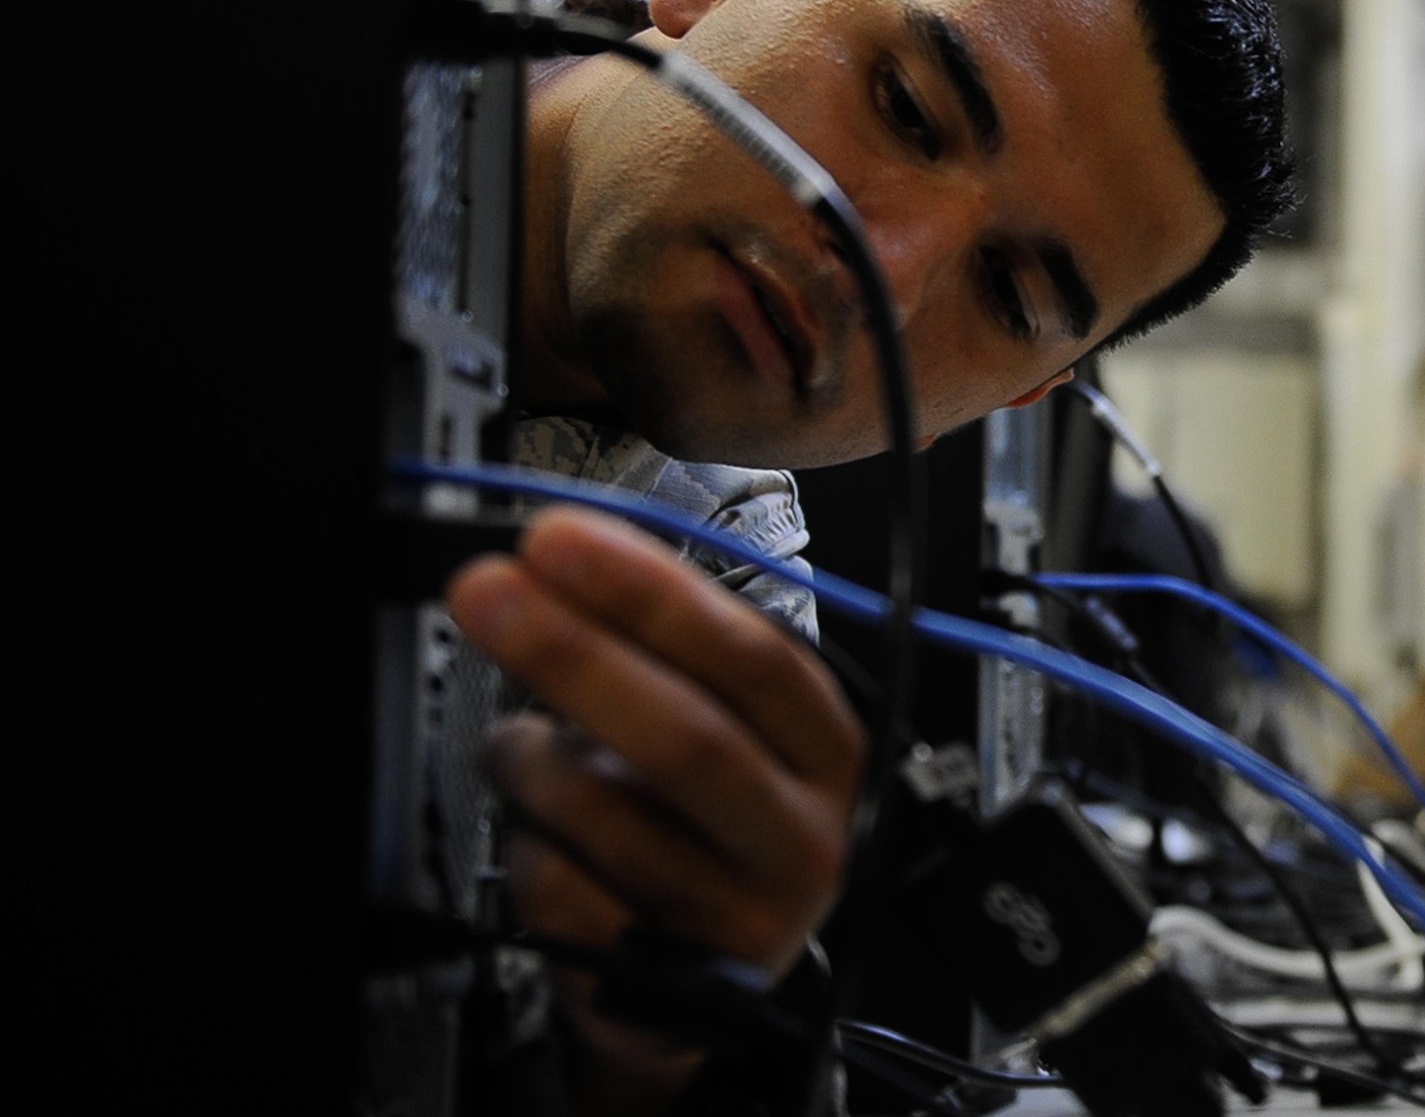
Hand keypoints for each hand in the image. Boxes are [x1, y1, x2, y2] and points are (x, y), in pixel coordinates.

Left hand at [447, 505, 864, 1106]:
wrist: (709, 982)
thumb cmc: (708, 823)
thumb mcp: (732, 728)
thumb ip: (673, 650)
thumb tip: (566, 557)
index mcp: (828, 753)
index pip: (753, 660)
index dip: (652, 595)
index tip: (561, 542)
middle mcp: (803, 839)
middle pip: (688, 739)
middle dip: (574, 653)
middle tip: (488, 593)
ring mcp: (743, 921)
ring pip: (613, 820)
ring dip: (533, 763)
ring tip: (512, 743)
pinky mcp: (672, 989)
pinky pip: (566, 898)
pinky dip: (529, 850)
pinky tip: (538, 833)